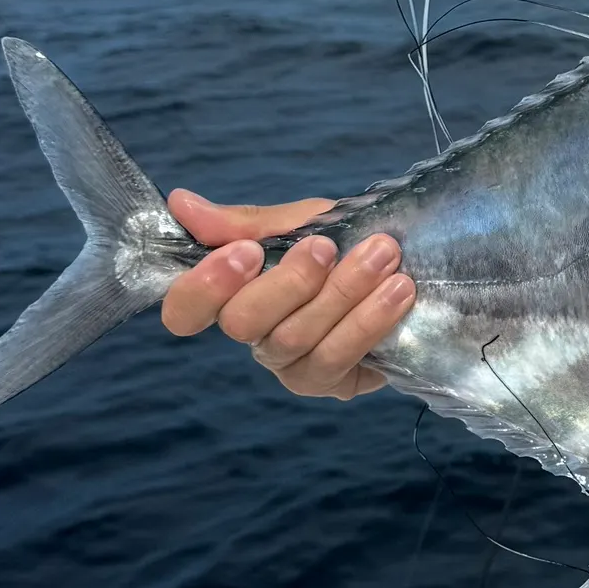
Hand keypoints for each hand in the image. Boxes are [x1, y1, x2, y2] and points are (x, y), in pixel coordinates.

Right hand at [160, 190, 415, 399]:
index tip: (247, 251)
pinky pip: (338, 358)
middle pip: (243, 323)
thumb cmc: (343, 246)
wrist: (408, 269)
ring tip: (382, 256)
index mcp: (233, 295)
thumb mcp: (298, 223)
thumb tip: (180, 202)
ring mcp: (290, 367)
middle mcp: (254, 337)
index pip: (185, 310)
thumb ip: (244, 223)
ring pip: (296, 338)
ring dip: (341, 293)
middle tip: (327, 247)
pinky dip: (369, 320)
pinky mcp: (331, 385)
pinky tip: (398, 291)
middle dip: (289, 281)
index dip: (204, 287)